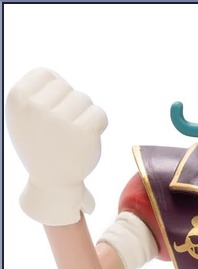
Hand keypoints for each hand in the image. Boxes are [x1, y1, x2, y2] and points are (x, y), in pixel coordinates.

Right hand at [6, 68, 107, 224]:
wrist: (53, 184)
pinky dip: (98, 124)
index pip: (46, 74)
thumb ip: (35, 93)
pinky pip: (99, 114)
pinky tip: (88, 139)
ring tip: (72, 137)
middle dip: (69, 105)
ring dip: (84, 116)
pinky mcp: (83, 132)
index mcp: (17, 98)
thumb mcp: (25, 117)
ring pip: (84, 99)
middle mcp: (35, 107)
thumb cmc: (41, 147)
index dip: (54, 92)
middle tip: (62, 131)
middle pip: (66, 87)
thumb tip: (56, 78)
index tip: (51, 115)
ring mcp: (59, 120)